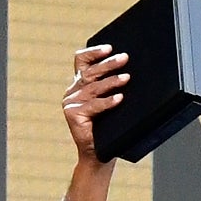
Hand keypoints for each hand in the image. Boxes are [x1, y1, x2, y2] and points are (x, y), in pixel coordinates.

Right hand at [61, 44, 126, 162]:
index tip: (109, 48)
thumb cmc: (108, 127)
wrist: (98, 153)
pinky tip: (119, 99)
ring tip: (126, 78)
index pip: (81, 60)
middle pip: (90, 71)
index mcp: (80, 84)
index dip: (94, 52)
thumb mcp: (110, 101)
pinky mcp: (72, 115)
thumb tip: (130, 69)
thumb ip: (111, 85)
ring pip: (93, 88)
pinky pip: (93, 105)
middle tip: (124, 58)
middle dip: (108, 64)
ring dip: (111, 82)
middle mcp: (73, 91)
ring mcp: (71, 103)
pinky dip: (107, 102)